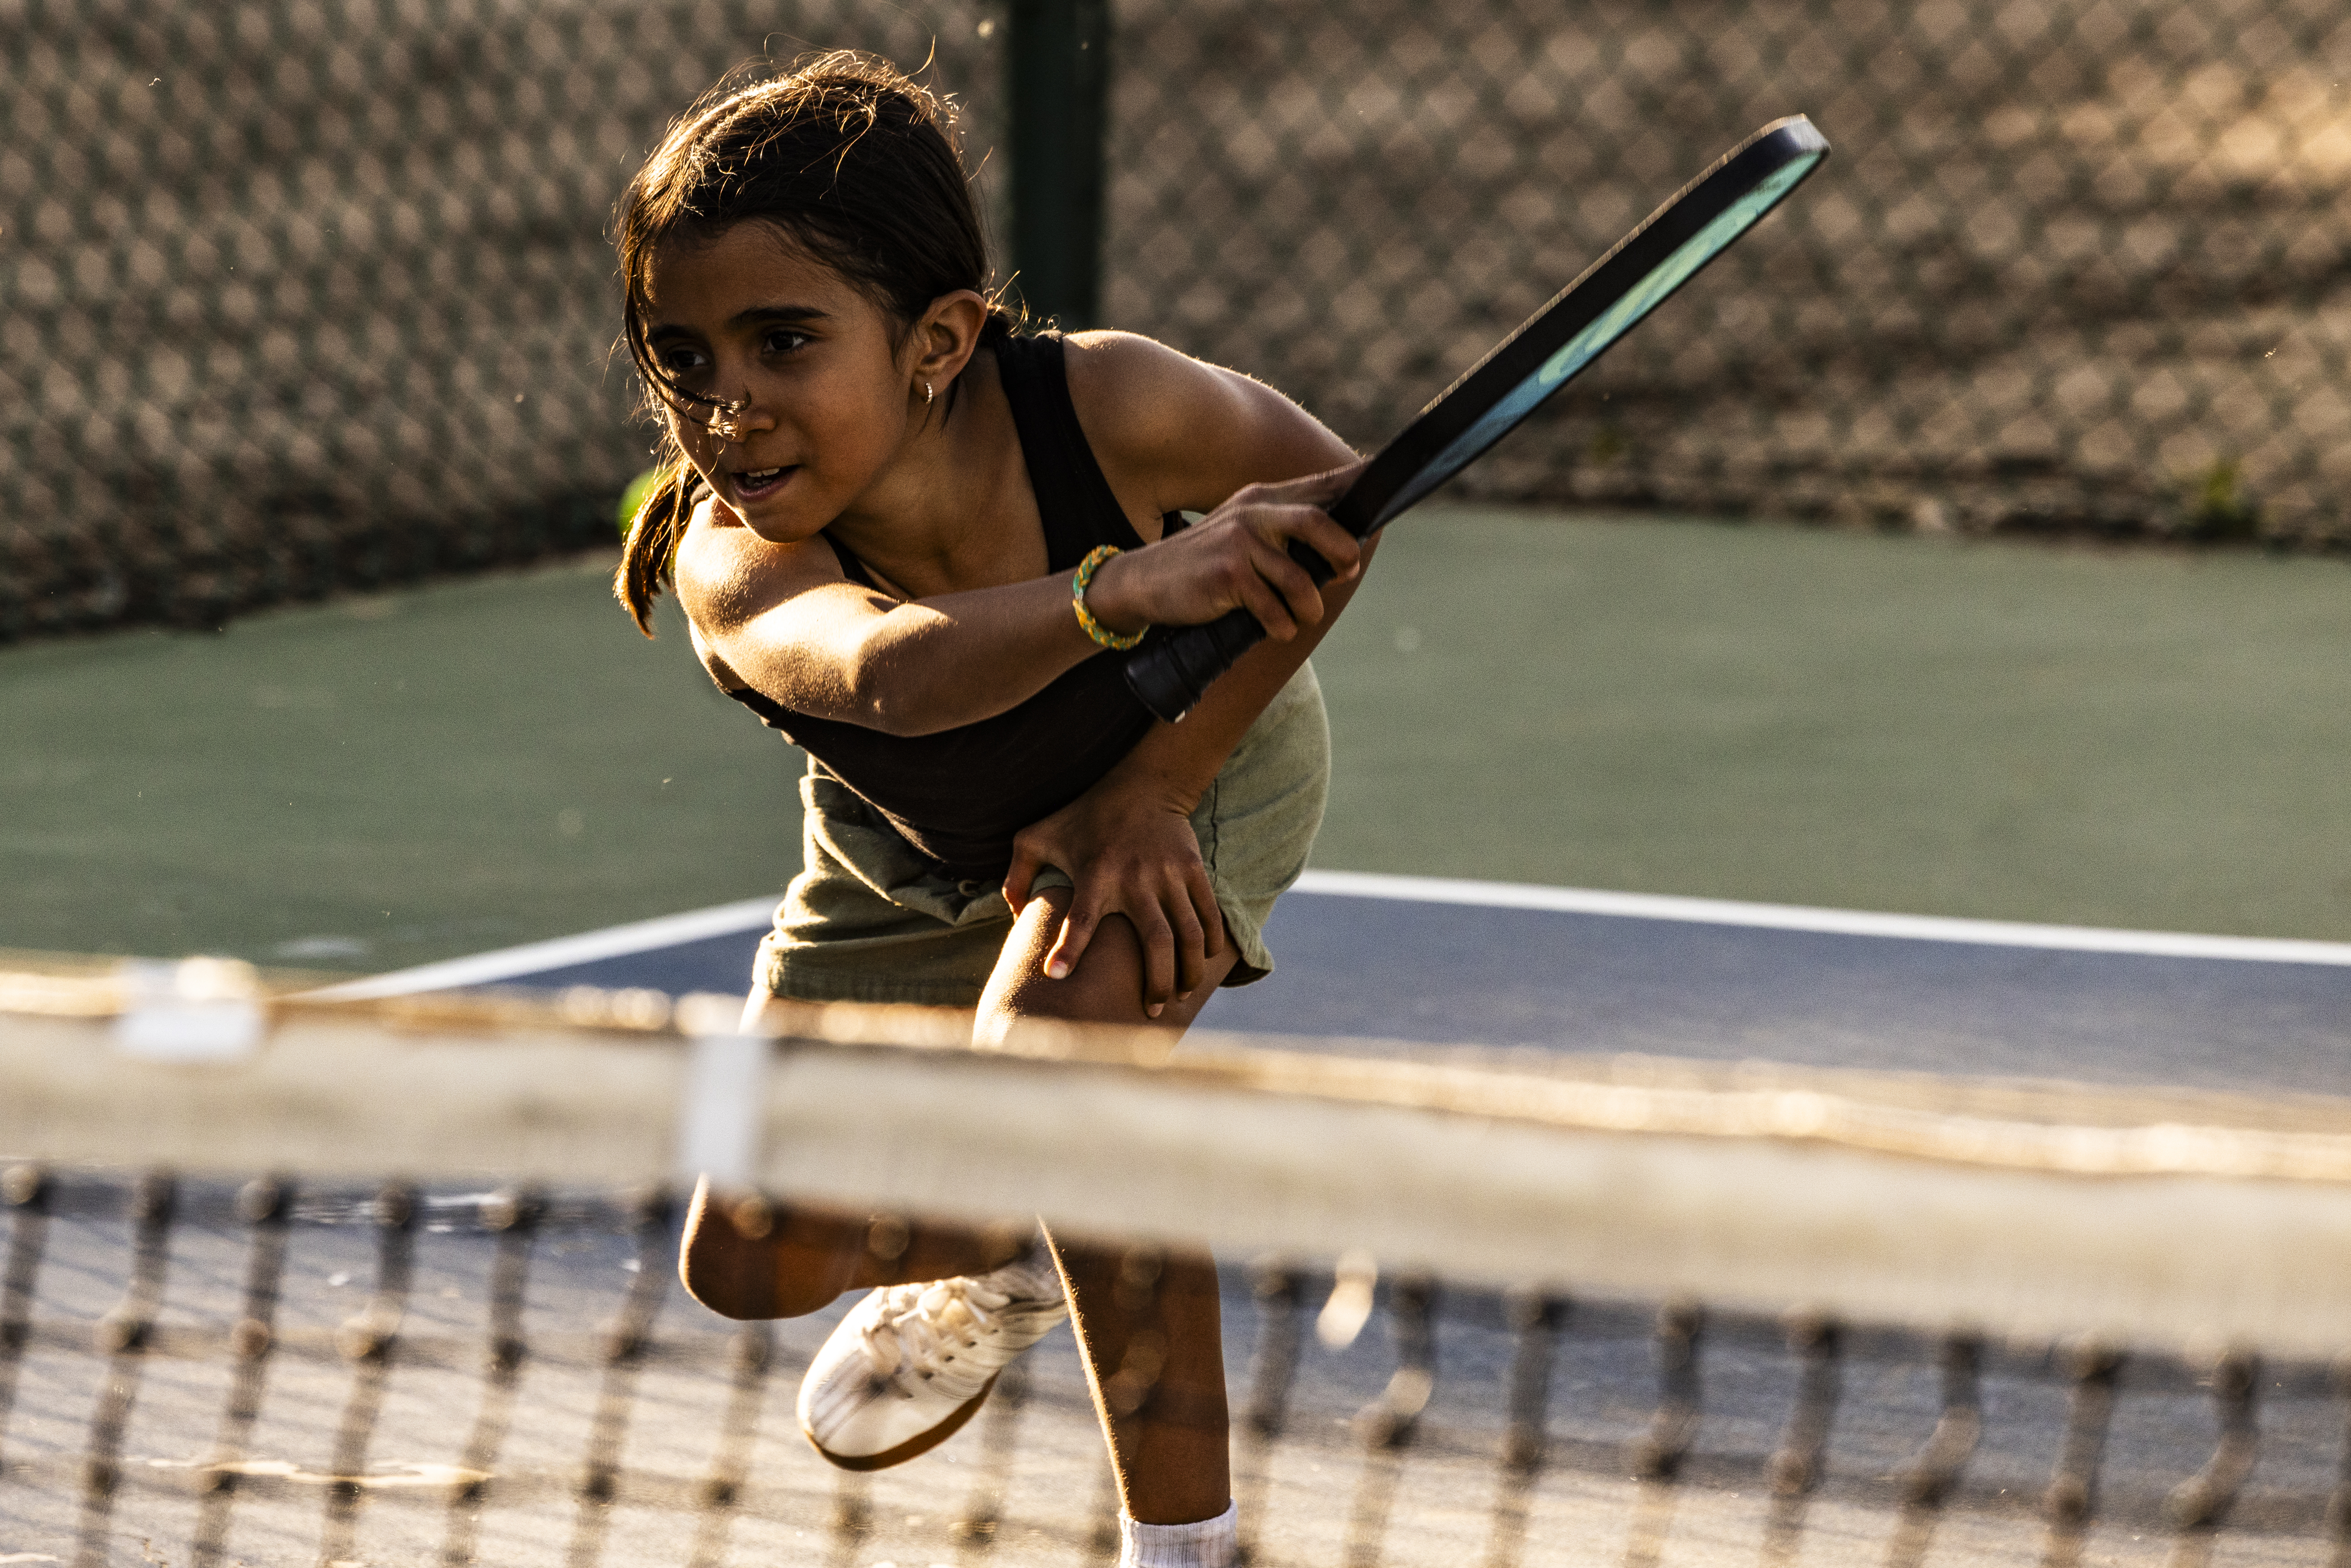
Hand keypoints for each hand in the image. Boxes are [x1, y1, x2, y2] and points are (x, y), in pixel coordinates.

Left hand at [1002, 780, 1225, 1017]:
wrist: (1143, 784)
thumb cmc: (1083, 815)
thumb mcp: (1037, 835)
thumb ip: (1017, 876)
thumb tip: (1014, 918)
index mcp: (1095, 874)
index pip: (1079, 918)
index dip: (1068, 948)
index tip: (1055, 976)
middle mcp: (1135, 878)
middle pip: (1155, 942)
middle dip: (1158, 984)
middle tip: (1153, 1012)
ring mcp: (1168, 874)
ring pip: (1188, 934)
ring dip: (1188, 972)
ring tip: (1182, 996)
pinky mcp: (1192, 869)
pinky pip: (1208, 914)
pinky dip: (1210, 942)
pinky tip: (1203, 962)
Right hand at [1084, 460, 1368, 641]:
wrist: (1144, 582)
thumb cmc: (1205, 564)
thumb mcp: (1243, 533)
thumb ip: (1287, 529)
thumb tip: (1346, 546)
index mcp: (1263, 498)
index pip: (1321, 485)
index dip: (1358, 483)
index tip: (1386, 481)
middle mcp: (1253, 513)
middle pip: (1318, 522)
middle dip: (1343, 549)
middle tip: (1348, 570)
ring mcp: (1238, 543)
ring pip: (1300, 577)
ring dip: (1310, 606)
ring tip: (1303, 616)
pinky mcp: (1226, 575)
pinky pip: (1272, 608)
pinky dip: (1281, 626)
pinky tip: (1274, 629)